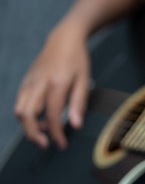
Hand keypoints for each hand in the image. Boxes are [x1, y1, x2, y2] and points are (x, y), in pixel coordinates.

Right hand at [14, 25, 89, 148]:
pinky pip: (20, 102)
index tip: (61, 144)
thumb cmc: (77, 60)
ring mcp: (29, 81)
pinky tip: (41, 118)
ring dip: (29, 126)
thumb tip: (76, 125)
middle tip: (46, 143)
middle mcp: (39, 83)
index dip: (56, 133)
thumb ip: (79, 104)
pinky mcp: (25, 81)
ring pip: (20, 110)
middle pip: (27, 114)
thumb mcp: (84, 81)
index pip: (52, 115)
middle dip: (34, 134)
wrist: (64, 39)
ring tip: (45, 131)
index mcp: (57, 83)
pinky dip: (27, 115)